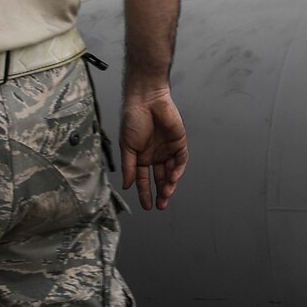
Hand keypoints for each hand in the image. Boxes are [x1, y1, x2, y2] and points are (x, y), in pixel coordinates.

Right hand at [121, 87, 188, 210]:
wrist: (146, 100)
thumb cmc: (133, 120)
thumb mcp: (127, 147)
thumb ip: (128, 167)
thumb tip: (126, 186)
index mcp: (140, 157)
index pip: (143, 179)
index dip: (145, 193)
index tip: (146, 206)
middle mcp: (155, 155)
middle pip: (159, 178)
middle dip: (160, 193)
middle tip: (160, 205)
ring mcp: (167, 149)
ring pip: (171, 172)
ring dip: (169, 184)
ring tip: (165, 195)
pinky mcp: (178, 142)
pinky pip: (180, 160)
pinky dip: (177, 170)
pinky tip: (172, 179)